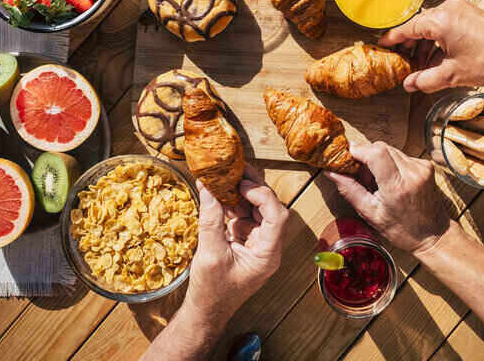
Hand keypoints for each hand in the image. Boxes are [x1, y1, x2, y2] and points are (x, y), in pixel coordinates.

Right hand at [184, 179, 288, 324]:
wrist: (205, 311)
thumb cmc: (211, 291)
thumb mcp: (209, 254)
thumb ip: (211, 220)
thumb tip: (208, 189)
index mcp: (268, 254)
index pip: (278, 216)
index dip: (263, 196)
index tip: (242, 185)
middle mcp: (267, 246)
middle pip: (269, 208)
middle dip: (253, 188)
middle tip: (235, 171)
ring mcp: (256, 243)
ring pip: (256, 209)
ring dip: (240, 194)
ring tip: (223, 180)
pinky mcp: (244, 241)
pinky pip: (242, 216)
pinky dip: (231, 205)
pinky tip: (217, 197)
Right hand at [326, 142, 451, 254]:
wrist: (434, 235)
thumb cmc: (403, 230)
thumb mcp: (371, 214)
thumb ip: (349, 190)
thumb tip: (332, 173)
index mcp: (397, 187)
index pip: (376, 152)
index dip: (359, 150)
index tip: (348, 156)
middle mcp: (412, 173)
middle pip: (381, 147)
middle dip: (366, 156)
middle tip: (361, 173)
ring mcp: (421, 167)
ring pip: (390, 149)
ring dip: (379, 159)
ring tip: (378, 180)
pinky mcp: (426, 165)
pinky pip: (401, 155)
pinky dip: (391, 163)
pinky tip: (391, 180)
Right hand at [380, 0, 483, 91]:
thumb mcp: (453, 75)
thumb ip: (426, 79)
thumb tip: (409, 84)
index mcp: (440, 20)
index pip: (408, 28)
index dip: (393, 39)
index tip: (383, 46)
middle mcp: (448, 9)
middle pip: (419, 25)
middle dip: (410, 44)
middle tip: (403, 61)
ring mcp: (460, 9)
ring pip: (433, 25)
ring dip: (425, 43)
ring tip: (422, 65)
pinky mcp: (469, 13)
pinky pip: (446, 24)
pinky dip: (438, 39)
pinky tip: (438, 58)